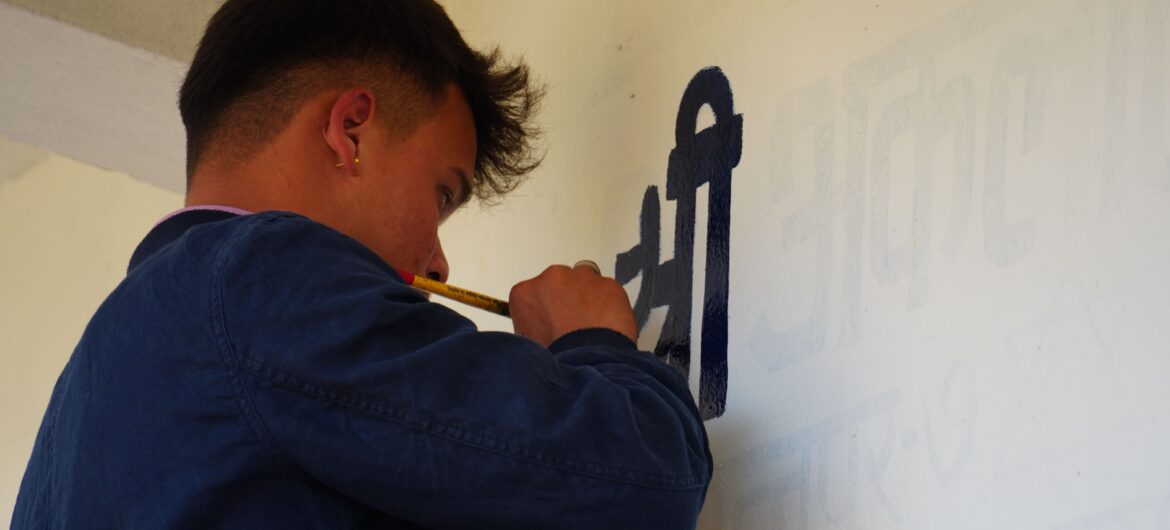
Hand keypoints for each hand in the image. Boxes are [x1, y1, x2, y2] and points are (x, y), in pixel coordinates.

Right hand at [509, 264, 637, 346]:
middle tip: (572, 327)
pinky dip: (609, 306)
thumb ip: (533, 327)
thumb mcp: (529, 345)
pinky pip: (608, 292)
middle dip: (566, 301)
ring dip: (587, 301)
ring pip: (585, 284)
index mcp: (525, 293)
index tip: (550, 324)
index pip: (532, 296)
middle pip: (559, 284)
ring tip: (591, 328)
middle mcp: (552, 278)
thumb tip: (541, 332)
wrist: (588, 363)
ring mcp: (582, 278)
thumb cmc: (559, 358)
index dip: (543, 312)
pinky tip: (607, 326)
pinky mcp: (608, 284)